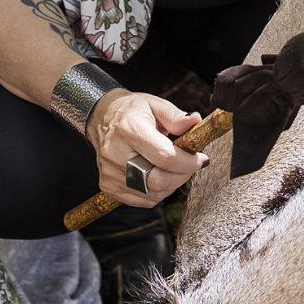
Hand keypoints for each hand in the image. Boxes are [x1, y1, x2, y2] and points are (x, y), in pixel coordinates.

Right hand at [85, 89, 208, 206]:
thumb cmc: (131, 111)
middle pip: (157, 180)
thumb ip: (176, 116)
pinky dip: (157, 191)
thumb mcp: (155, 104)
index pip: (164, 156)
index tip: (201, 159)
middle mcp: (115, 154)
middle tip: (191, 164)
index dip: (187, 162)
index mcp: (129, 129)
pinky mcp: (108, 187)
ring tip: (174, 167)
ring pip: (152, 194)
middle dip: (182, 175)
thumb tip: (195, 121)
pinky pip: (142, 200)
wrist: (102, 118)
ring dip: (171, 184)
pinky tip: (159, 174)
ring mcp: (110, 174)